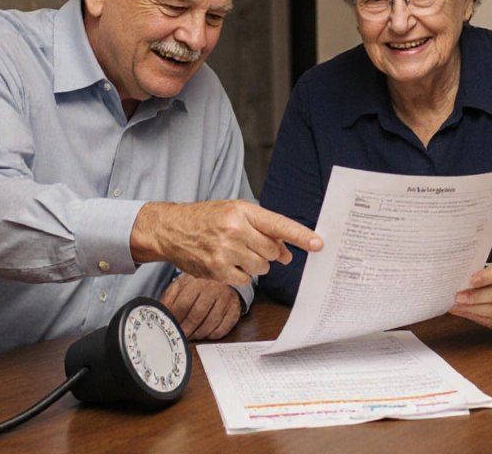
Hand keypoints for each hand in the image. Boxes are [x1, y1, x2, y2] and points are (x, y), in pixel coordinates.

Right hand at [131, 200, 322, 287]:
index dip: (301, 235)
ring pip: (261, 267)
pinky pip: (245, 280)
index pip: (278, 224)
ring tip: (236, 252)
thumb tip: (287, 253)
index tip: (318, 244)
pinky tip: (227, 263)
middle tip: (251, 246)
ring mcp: (225, 251)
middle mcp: (235, 230)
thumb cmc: (207, 219)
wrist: (173, 229)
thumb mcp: (236, 214)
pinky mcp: (217, 269)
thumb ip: (264, 231)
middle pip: (272, 251)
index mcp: (243, 211)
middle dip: (268, 252)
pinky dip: (241, 274)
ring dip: (255, 264)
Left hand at [160, 273, 241, 339]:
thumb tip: (158, 313)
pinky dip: (213, 335)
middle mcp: (214, 288)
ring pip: (210, 323)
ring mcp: (226, 298)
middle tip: (179, 337)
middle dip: (186, 330)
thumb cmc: (198, 284)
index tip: (170, 328)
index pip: (183, 304)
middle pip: (197, 315)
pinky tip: (206, 335)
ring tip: (190, 337)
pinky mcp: (235, 309)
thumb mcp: (181, 285)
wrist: (223, 277)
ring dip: (198, 334)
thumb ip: (169, 298)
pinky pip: (223, 328)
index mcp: (197, 281)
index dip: (175, 319)